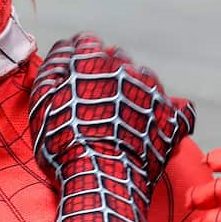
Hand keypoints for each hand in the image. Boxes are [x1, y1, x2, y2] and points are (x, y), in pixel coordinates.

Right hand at [30, 33, 195, 188]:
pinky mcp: (172, 118)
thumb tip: (61, 52)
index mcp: (91, 63)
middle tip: (94, 101)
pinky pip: (178, 107)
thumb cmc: (64, 146)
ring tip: (121, 117)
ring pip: (145, 79)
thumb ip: (50, 71)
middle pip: (117, 59)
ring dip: (133, 90)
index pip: (86, 41)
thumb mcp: (42, 106)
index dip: (77, 55)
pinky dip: (166, 112)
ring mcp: (152, 93)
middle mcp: (125, 70)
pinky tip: (155, 123)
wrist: (101, 180)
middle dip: (105, 73)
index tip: (73, 70)